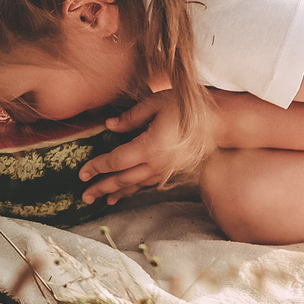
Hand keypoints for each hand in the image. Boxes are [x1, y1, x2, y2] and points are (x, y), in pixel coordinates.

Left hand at [77, 89, 189, 204]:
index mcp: (150, 147)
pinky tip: (127, 192)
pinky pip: (148, 183)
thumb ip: (131, 116)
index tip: (82, 173)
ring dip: (118, 192)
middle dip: (102, 188)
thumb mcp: (156, 103)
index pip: (116, 161)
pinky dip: (135, 189)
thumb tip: (109, 126)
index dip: (98, 168)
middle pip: (123, 180)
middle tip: (85, 196)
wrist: (220, 121)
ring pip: (136, 185)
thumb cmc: (188, 107)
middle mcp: (157, 164)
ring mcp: (166, 170)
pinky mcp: (173, 171)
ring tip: (102, 200)